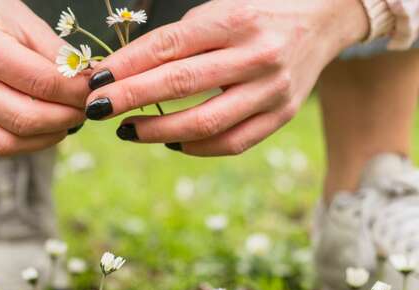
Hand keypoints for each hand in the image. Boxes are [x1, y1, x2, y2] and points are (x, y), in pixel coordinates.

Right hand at [0, 0, 89, 154]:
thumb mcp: (27, 21)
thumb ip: (58, 56)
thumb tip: (90, 86)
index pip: (40, 83)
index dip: (75, 93)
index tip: (94, 91)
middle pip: (24, 120)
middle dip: (66, 119)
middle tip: (86, 110)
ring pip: (9, 143)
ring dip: (48, 136)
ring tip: (67, 120)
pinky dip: (27, 140)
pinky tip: (43, 125)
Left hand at [85, 0, 368, 155]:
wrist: (322, 19)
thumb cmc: (255, 14)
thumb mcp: (217, 12)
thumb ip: (176, 42)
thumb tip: (120, 74)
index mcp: (235, 19)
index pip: (169, 45)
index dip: (127, 65)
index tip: (95, 80)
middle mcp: (257, 55)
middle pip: (181, 83)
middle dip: (130, 98)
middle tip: (96, 109)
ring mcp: (273, 89)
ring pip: (205, 122)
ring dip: (157, 131)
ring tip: (126, 130)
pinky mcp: (282, 114)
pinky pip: (232, 142)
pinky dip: (195, 147)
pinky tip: (170, 143)